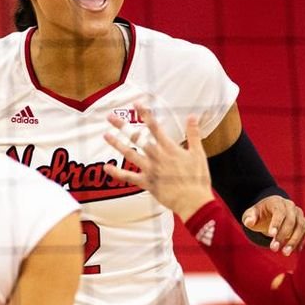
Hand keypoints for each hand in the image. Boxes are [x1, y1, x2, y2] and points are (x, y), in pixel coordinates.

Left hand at [102, 104, 214, 220]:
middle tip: (110, 117)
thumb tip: (193, 116)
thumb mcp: (198, 153)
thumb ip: (194, 134)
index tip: (136, 104)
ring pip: (130, 154)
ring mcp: (150, 170)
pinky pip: (128, 177)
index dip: (145, 114)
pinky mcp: (147, 183)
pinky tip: (106, 167)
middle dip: (123, 126)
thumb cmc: (198, 178)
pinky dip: (117, 173)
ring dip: (117, 144)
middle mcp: (157, 156)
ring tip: (106, 135)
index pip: (155, 127)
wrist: (193, 200)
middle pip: (137, 138)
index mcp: (169, 148)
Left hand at [242, 195, 304, 254]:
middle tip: (274, 248)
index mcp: (277, 202)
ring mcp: (298, 215)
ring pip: (300, 227)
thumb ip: (249, 217)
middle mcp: (290, 207)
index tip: (271, 234)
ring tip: (285, 253)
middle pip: (291, 220)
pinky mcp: (303, 223)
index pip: (279, 211)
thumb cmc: (260, 214)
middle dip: (283, 235)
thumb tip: (249, 222)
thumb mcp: (251, 214)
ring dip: (294, 241)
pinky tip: (296, 251)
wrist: (271, 213)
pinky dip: (302, 241)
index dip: (276, 223)